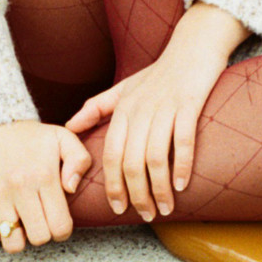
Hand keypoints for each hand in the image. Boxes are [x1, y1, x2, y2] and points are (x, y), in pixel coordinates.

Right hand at [0, 119, 91, 251]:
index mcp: (44, 175)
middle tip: (39, 219)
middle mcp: (21, 187)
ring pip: (13, 244)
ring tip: (20, 222)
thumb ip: (79, 159)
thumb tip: (71, 188)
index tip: (57, 221)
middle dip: (42, 233)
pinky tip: (2, 218)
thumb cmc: (30, 135)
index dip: (62, 230)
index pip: (60, 227)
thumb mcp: (61, 137)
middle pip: (39, 238)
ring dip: (18, 237)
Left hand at [65, 3, 247, 221]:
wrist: (192, 47)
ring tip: (165, 208)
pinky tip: (183, 184)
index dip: (113, 185)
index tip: (119, 208)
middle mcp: (140, 108)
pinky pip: (182, 139)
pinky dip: (181, 164)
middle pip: (130, 161)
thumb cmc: (159, 73)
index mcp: (124, 108)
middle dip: (137, 194)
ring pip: (155, 156)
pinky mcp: (188, 103)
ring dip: (159, 188)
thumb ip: (96, 107)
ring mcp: (165, 106)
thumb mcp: (124, 88)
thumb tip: (69, 126)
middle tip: (146, 214)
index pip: (110, 154)